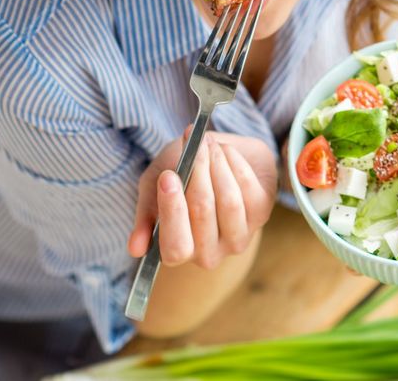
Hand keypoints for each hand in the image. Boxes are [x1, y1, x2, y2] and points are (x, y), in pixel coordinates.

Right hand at [129, 128, 277, 268]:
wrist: (217, 154)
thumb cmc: (180, 174)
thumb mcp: (154, 187)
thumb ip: (146, 212)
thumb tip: (135, 249)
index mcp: (178, 251)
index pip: (176, 247)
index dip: (173, 211)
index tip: (169, 176)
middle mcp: (210, 253)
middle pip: (203, 215)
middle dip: (198, 175)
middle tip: (194, 148)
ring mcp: (238, 236)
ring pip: (229, 201)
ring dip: (217, 165)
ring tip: (208, 144)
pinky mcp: (262, 215)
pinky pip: (249, 188)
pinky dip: (236, 163)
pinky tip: (226, 151)